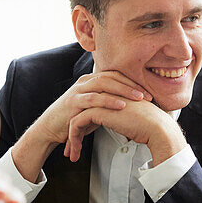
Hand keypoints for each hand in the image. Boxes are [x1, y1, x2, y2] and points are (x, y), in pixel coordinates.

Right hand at [10, 71, 151, 181]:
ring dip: (124, 91)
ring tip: (139, 98)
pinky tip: (121, 105)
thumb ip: (108, 102)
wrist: (51, 127)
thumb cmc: (74, 118)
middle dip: (132, 85)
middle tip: (148, 94)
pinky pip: (94, 98)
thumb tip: (130, 106)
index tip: (149, 91)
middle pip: (113, 76)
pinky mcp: (74, 101)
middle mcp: (86, 81)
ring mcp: (79, 90)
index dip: (133, 82)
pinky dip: (109, 101)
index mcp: (92, 80)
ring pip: (104, 84)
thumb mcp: (94, 108)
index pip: (116, 75)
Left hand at [65, 99, 186, 165]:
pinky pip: (76, 123)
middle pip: (80, 112)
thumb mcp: (131, 118)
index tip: (80, 140)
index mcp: (111, 95)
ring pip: (75, 117)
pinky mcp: (97, 111)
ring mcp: (100, 101)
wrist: (157, 128)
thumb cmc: (149, 126)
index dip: (83, 126)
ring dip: (71, 138)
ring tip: (72, 154)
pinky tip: (76, 150)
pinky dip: (73, 137)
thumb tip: (118, 127)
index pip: (90, 109)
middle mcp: (104, 95)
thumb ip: (121, 118)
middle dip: (72, 132)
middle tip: (70, 149)